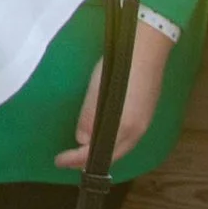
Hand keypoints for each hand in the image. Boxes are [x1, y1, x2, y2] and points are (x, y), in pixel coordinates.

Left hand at [56, 16, 176, 169]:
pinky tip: (104, 135)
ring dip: (102, 152)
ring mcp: (144, 122)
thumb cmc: (121, 68)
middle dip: (90, 161)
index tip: (59, 160)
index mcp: (125, 127)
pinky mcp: (146, 113)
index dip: (77, 159)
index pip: (98, 153)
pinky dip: (112, 143)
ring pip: (121, 147)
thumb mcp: (98, 91)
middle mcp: (137, 130)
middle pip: (113, 155)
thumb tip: (82, 141)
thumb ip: (90, 118)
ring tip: (84, 151)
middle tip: (69, 160)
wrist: (148, 48)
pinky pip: (127, 138)